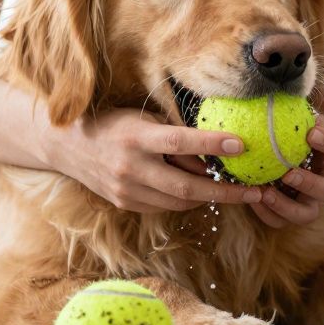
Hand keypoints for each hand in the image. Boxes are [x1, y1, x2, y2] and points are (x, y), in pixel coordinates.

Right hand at [46, 108, 263, 212]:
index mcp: (136, 137)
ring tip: (235, 190)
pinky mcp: (125, 203)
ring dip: (209, 197)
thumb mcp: (143, 118)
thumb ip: (174, 134)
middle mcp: (130, 167)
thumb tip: (214, 148)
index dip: (212, 144)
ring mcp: (126, 190)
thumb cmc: (114, 123)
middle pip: (186, 187)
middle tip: (256, 192)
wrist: (67, 145)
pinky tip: (201, 191)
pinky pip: (164, 206)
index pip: (180, 142)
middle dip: (226, 192)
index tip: (242, 145)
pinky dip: (185, 200)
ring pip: (179, 201)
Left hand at [250, 115, 323, 227]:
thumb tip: (280, 90)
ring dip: (288, 205)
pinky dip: (267, 212)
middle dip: (311, 183)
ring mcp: (309, 202)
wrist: (262, 151)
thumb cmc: (279, 130)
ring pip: (308, 213)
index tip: (310, 134)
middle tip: (289, 172)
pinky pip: (281, 221)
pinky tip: (252, 197)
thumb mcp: (287, 117)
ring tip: (266, 191)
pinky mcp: (288, 215)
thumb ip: (290, 110)